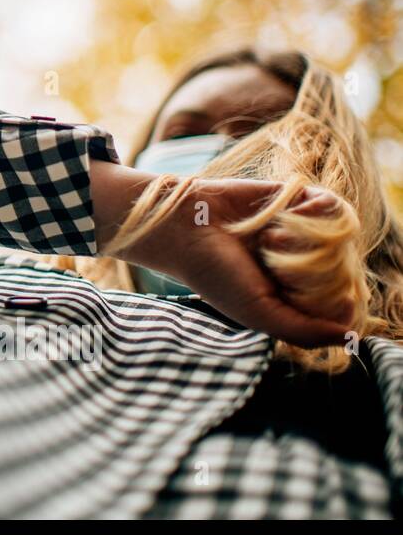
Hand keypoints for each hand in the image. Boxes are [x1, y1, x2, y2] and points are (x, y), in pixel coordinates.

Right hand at [90, 162, 350, 347]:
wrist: (183, 227)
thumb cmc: (215, 275)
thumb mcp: (259, 314)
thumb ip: (304, 333)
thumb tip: (351, 336)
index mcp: (296, 293)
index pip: (340, 302)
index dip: (325, 300)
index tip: (291, 294)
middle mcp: (304, 262)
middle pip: (345, 269)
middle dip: (313, 271)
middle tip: (274, 267)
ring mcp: (304, 231)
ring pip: (342, 239)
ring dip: (309, 241)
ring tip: (271, 241)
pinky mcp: (298, 198)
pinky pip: (334, 207)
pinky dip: (312, 215)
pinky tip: (281, 222)